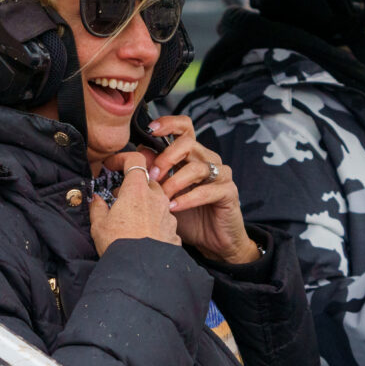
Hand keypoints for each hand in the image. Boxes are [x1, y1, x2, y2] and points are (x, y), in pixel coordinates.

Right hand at [88, 152, 179, 255]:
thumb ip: (97, 207)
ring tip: (131, 220)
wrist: (140, 273)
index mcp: (137, 190)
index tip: (112, 166)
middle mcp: (156, 198)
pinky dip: (154, 223)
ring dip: (145, 205)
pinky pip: (164, 221)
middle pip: (147, 181)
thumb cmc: (118, 245)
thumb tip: (96, 199)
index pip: (135, 160)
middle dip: (134, 187)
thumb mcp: (99, 225)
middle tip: (119, 199)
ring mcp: (168, 215)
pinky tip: (144, 235)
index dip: (123, 159)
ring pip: (157, 201)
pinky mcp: (174, 232)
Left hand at [147, 115, 257, 265]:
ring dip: (175, 181)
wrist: (213, 241)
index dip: (168, 124)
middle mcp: (207, 159)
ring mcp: (220, 174)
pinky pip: (207, 190)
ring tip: (162, 197)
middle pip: (188, 143)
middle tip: (152, 177)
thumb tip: (135, 158)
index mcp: (192, 154)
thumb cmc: (187, 215)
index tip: (150, 130)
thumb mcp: (164, 194)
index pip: (183, 127)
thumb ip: (153, 175)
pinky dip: (187, 198)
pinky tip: (174, 207)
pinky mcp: (228, 192)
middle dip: (165, 158)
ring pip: (197, 166)